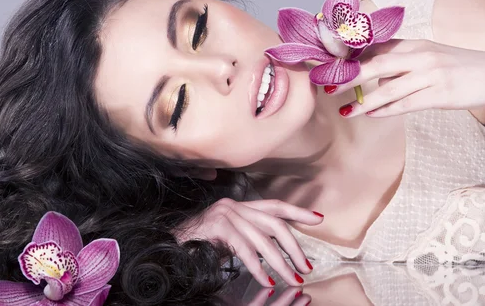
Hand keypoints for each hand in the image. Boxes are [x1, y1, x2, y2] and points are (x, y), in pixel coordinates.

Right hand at [173, 197, 322, 286]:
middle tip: (305, 267)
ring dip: (280, 263)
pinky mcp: (218, 226)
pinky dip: (257, 267)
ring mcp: (226, 214)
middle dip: (293, 247)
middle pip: (274, 224)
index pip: (274, 205)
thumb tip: (276, 253)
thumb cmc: (198, 244)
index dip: (297, 211)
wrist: (166, 244)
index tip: (318, 219)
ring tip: (292, 278)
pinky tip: (265, 279)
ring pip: (263, 239)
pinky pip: (244, 249)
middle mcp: (234, 205)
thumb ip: (250, 238)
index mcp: (239, 206)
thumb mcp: (229, 238)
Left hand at [327, 38, 484, 117]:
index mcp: (415, 44)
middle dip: (350, 75)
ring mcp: (431, 75)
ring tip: (345, 110)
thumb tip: (372, 69)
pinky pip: (407, 104)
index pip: (376, 47)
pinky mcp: (440, 94)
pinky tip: (371, 115)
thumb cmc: (459, 67)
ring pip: (389, 88)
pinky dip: (387, 110)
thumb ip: (401, 59)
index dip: (350, 55)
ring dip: (364, 100)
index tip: (328, 62)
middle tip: (327, 84)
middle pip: (377, 64)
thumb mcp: (429, 55)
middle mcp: (420, 55)